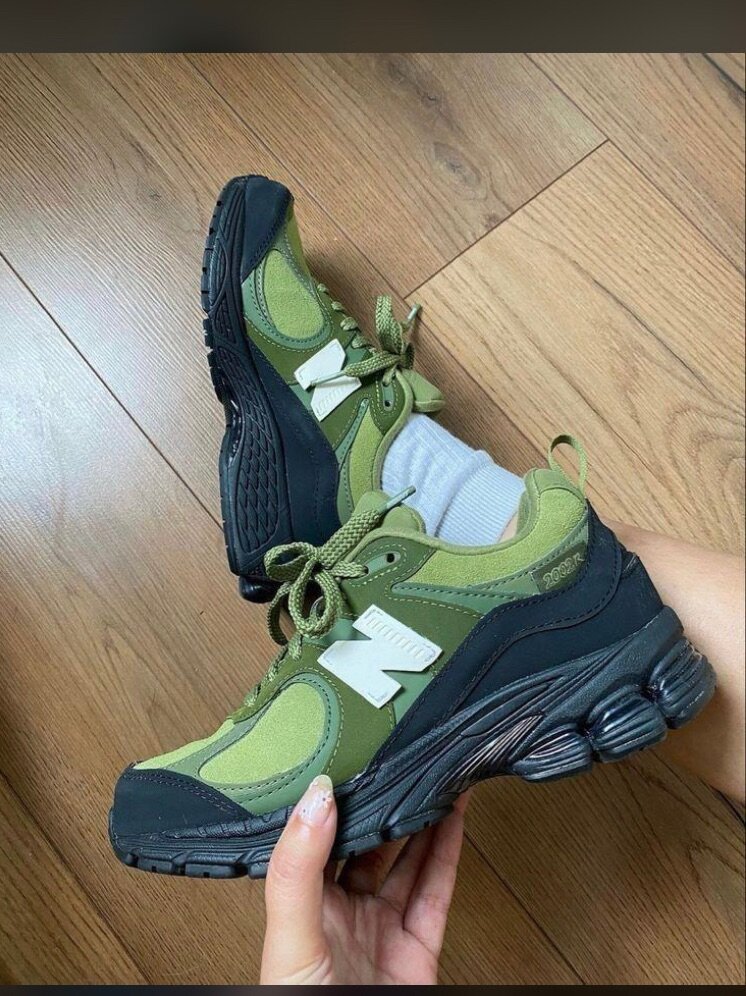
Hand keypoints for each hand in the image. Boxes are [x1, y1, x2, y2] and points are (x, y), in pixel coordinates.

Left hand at [260, 775, 467, 984]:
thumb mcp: (290, 933)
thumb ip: (298, 868)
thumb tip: (315, 800)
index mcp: (304, 907)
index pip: (315, 839)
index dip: (329, 801)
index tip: (342, 759)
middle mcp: (344, 916)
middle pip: (367, 846)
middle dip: (381, 806)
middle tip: (392, 760)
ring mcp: (383, 931)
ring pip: (408, 863)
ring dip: (421, 821)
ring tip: (429, 777)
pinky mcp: (418, 950)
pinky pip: (437, 892)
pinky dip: (448, 853)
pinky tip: (453, 819)